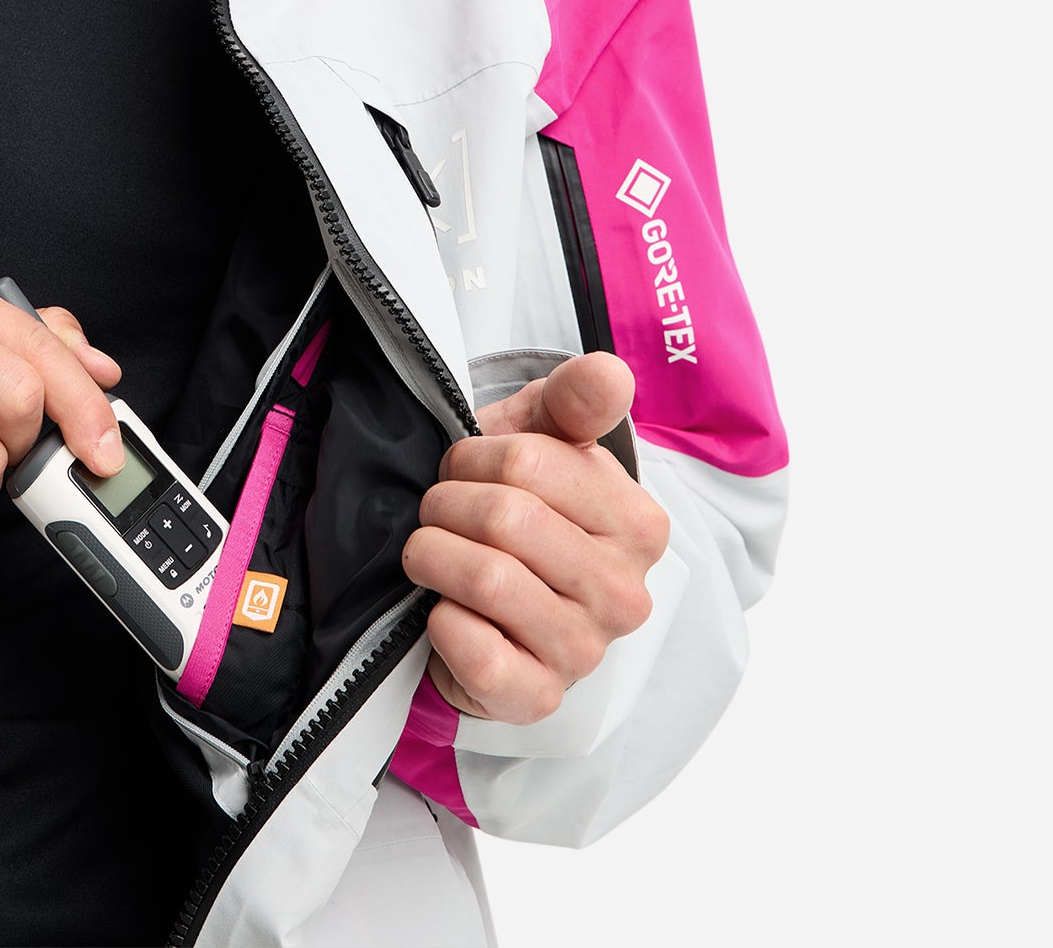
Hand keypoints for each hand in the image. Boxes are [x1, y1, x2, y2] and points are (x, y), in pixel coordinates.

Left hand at [402, 354, 668, 724]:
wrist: (485, 599)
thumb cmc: (518, 505)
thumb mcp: (544, 438)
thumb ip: (577, 398)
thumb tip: (610, 373)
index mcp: (639, 524)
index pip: (527, 463)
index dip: (472, 457)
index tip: (467, 469)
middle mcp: (625, 594)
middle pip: (504, 517)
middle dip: (446, 503)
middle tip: (438, 510)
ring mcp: (585, 651)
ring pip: (485, 579)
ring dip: (432, 555)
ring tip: (430, 552)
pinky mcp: (538, 697)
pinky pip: (475, 650)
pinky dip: (440, 619)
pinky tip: (445, 610)